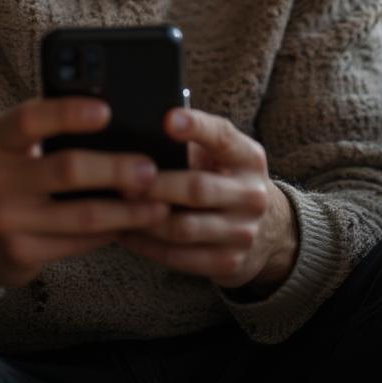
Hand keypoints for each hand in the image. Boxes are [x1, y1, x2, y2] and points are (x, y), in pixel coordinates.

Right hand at [0, 97, 168, 306]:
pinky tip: (133, 224)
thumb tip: (116, 119)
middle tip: (151, 169)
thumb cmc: (6, 178)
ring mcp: (6, 219)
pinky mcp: (21, 252)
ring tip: (158, 204)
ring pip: (82, 214)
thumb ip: (47, 132)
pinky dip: (111, 232)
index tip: (107, 110)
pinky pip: (79, 241)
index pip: (30, 118)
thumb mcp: (10, 149)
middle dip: (116, 168)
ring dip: (127, 210)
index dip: (69, 113)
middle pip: (67, 169)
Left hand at [117, 108, 297, 291]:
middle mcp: (252, 194)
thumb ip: (192, 144)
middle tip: (121, 179)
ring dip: (144, 218)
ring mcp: (242, 232)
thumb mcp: (223, 156)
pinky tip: (124, 232)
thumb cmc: (225, 179)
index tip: (168, 119)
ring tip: (113, 207)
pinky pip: (178, 257)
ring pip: (183, 227)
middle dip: (155, 185)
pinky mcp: (228, 263)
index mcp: (248, 158)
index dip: (196, 127)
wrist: (268, 231)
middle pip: (197, 188)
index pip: (223, 137)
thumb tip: (140, 134)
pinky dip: (146, 245)